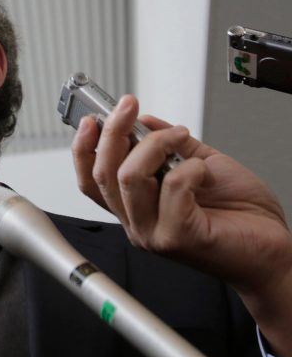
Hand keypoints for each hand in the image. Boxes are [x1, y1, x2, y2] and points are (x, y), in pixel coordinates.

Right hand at [71, 94, 291, 356]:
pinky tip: (204, 171)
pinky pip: (172, 187)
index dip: (84, 148)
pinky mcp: (177, 237)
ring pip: (130, 177)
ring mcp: (153, 233)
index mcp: (135, 208)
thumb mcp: (199, 164)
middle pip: (103, 173)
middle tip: (129, 106)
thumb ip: (170, 146)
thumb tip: (144, 122)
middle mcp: (136, 223)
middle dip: (114, 131)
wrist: (272, 250)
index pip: (91, 180)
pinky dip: (190, 168)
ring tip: (180, 137)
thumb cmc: (240, 215)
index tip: (92, 119)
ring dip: (156, 146)